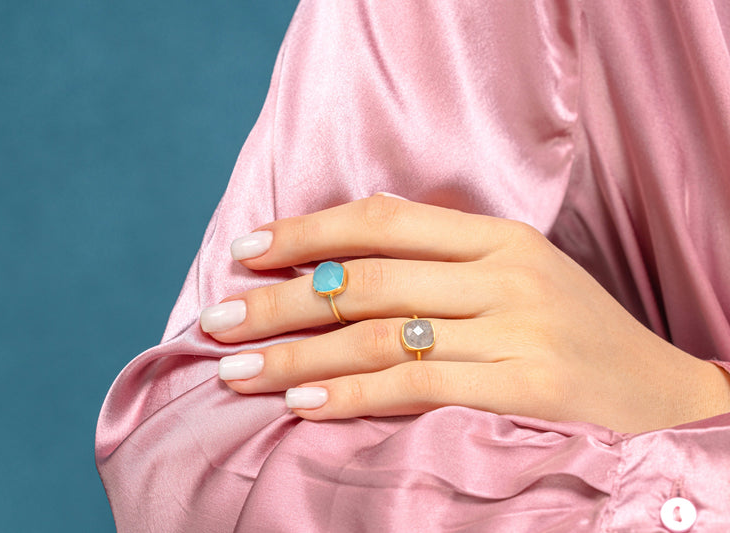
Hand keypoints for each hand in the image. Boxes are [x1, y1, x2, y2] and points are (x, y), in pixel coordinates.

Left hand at [200, 196, 729, 432]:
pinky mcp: (527, 386)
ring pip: (380, 336)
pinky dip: (352, 395)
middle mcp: (504, 274)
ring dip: (298, 354)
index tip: (247, 252)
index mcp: (497, 237)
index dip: (307, 232)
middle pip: (366, 280)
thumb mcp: (514, 279)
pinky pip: (418, 387)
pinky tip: (302, 404)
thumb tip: (336, 266)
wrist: (662, 392)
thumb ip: (438, 267)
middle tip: (217, 323)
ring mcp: (517, 329)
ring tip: (237, 371)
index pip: (382, 220)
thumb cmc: (572, 335)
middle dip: (280, 302)